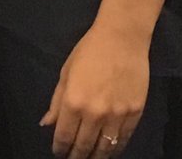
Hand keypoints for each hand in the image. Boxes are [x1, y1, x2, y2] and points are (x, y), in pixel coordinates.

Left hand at [40, 20, 148, 157]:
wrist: (123, 36)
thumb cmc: (90, 49)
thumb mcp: (66, 72)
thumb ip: (56, 101)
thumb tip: (47, 124)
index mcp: (74, 102)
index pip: (64, 137)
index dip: (60, 148)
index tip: (59, 152)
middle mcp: (94, 113)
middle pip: (83, 147)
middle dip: (76, 156)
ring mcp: (116, 115)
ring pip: (104, 149)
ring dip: (95, 157)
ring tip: (90, 158)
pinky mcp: (134, 113)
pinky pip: (123, 139)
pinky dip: (115, 149)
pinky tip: (109, 149)